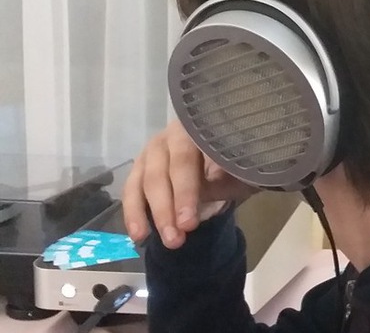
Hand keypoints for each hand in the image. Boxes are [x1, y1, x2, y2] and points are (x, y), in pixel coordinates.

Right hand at [123, 119, 257, 248]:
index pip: (186, 160)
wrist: (227, 157)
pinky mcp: (142, 167)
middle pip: (160, 173)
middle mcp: (170, 136)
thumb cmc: (235, 162)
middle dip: (166, 209)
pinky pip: (132, 189)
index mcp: (196, 130)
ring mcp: (153, 150)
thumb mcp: (237, 169)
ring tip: (151, 240)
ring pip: (142, 182)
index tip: (188, 224)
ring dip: (148, 213)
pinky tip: (138, 234)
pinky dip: (133, 212)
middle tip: (175, 240)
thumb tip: (219, 185)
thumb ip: (226, 176)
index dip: (185, 192)